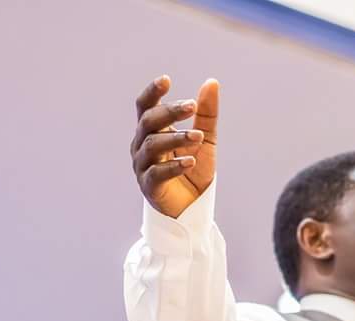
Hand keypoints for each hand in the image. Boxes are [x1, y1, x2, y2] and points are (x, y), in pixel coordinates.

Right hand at [131, 75, 218, 217]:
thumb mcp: (204, 138)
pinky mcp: (149, 186)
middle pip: (149, 121)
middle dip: (170, 112)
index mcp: (152, 131)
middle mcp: (142, 145)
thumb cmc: (193, 170)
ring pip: (152, 145)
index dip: (152, 92)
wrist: (192, 206)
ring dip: (175, 138)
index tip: (166, 80)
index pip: (145, 106)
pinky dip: (173, 166)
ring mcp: (143, 165)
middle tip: (192, 106)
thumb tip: (212, 82)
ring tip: (197, 136)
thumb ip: (206, 113)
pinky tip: (189, 162)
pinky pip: (157, 173)